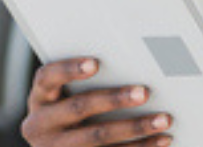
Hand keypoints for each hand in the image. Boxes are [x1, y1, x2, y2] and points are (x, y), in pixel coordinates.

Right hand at [21, 58, 173, 146]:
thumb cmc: (68, 114)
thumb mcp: (64, 99)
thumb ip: (86, 83)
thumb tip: (133, 65)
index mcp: (39, 100)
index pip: (47, 78)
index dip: (69, 70)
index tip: (95, 64)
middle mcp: (41, 125)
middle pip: (78, 107)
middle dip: (114, 99)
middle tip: (143, 92)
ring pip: (98, 137)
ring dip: (135, 127)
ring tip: (163, 119)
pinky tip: (161, 139)